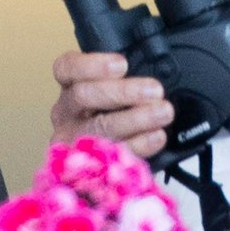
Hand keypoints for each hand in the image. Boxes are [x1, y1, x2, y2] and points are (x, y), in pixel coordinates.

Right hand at [49, 51, 172, 158]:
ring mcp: (72, 139)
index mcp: (70, 84)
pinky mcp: (84, 165)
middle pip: (84, 96)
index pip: (68, 67)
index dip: (92, 65)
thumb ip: (127, 78)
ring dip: (135, 119)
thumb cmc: (115, 111)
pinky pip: (110, 155)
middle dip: (122, 92)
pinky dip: (138, 145)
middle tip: (155, 90)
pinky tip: (156, 137)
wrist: (108, 156)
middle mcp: (66, 110)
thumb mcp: (117, 87)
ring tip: (163, 112)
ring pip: (98, 127)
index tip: (122, 64)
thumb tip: (157, 68)